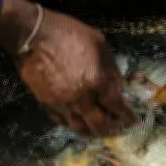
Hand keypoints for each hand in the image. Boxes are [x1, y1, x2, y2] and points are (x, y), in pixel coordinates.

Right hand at [0, 0, 135, 135]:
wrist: (32, 35)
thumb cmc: (69, 33)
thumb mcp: (100, 44)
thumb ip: (111, 68)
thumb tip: (118, 85)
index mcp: (97, 82)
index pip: (117, 106)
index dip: (127, 116)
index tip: (134, 120)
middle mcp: (81, 98)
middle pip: (99, 124)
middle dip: (111, 129)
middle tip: (118, 130)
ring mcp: (62, 103)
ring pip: (80, 127)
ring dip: (92, 131)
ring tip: (98, 131)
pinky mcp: (46, 103)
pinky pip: (62, 120)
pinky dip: (73, 124)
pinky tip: (78, 122)